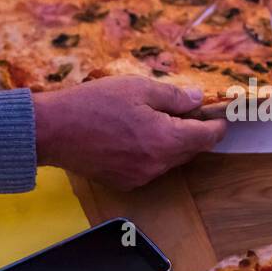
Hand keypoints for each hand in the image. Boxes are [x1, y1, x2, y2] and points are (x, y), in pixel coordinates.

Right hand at [33, 76, 225, 189]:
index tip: (219, 114)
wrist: (52, 131)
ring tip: (152, 118)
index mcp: (166, 140)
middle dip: (192, 130)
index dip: (217, 124)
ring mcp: (141, 177)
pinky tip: (133, 134)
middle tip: (183, 108)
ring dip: (170, 141)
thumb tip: (197, 99)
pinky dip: (151, 152)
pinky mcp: (124, 182)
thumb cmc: (93, 104)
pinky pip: (150, 167)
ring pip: (170, 159)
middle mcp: (157, 165)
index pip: (207, 137)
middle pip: (190, 150)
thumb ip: (173, 96)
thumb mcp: (137, 88)